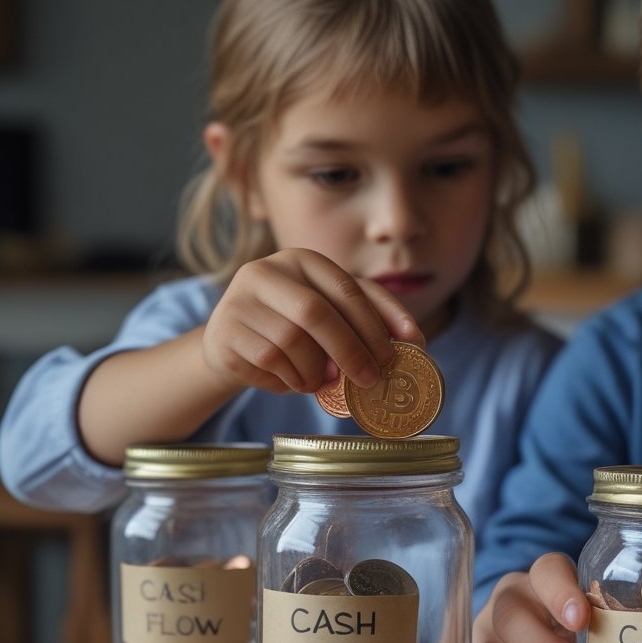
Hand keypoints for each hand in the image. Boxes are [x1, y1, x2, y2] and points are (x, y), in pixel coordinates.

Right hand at [202, 248, 424, 393]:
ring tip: (328, 382)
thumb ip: (369, 321)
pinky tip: (300, 382)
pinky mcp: (225, 331)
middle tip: (373, 379)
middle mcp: (268, 270)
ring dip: (319, 370)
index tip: (398, 353)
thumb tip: (416, 343)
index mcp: (304, 261)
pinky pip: (269, 360)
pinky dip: (294, 378)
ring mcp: (241, 299)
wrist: (234, 345)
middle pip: (317, 312)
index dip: (376, 323)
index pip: (349, 288)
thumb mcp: (333, 319)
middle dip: (351, 350)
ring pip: (291, 340)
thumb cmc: (295, 331)